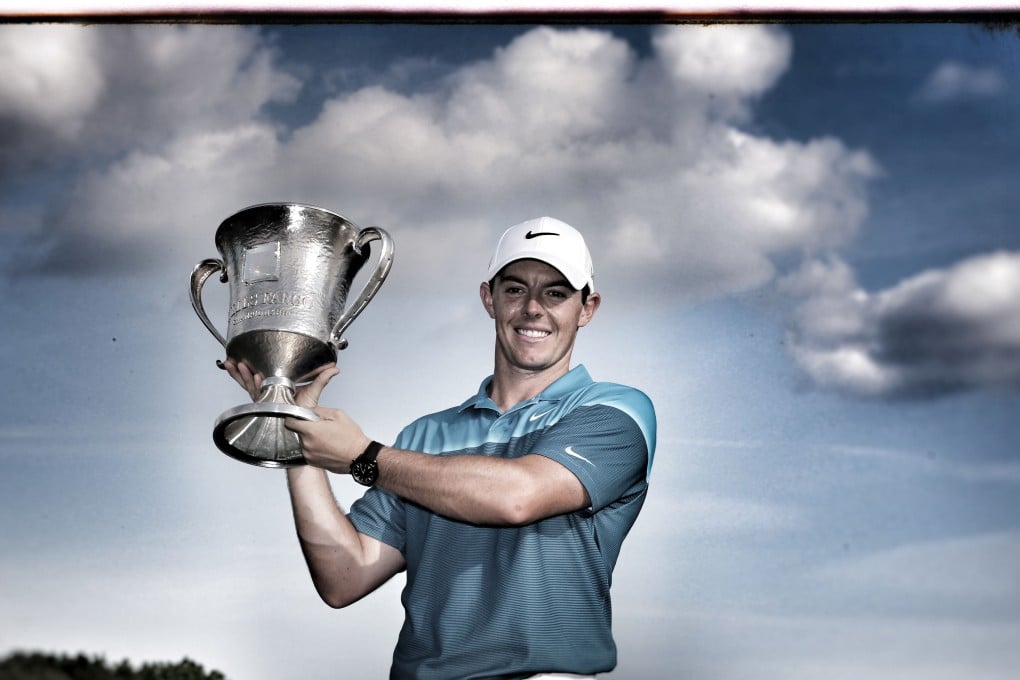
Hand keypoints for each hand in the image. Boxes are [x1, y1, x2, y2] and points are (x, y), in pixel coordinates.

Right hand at [222, 360, 338, 407]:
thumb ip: (322, 378)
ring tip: (236, 364)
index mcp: (277, 385)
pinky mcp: (265, 404)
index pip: (263, 373)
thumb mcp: (314, 389)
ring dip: (242, 375)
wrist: (304, 422)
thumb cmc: (306, 408)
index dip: (254, 366)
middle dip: (241, 370)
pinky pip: (255, 394)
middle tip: (234, 360)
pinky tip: (251, 376)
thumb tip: (334, 369)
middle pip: (251, 378)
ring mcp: (265, 398)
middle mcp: (269, 391)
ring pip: (249, 385)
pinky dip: (251, 385)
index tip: (248, 357)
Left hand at [286, 407, 371, 474]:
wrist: (360, 457)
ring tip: (326, 438)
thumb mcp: (338, 415)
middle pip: (298, 432)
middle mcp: (307, 444)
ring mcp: (309, 455)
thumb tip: (309, 410)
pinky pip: (308, 451)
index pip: (290, 422)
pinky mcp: (312, 462)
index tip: (298, 416)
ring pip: (303, 442)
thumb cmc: (352, 438)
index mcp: (311, 431)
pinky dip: (314, 448)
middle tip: (320, 427)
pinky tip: (327, 446)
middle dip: (306, 427)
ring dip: (310, 438)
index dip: (293, 417)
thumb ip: (319, 411)